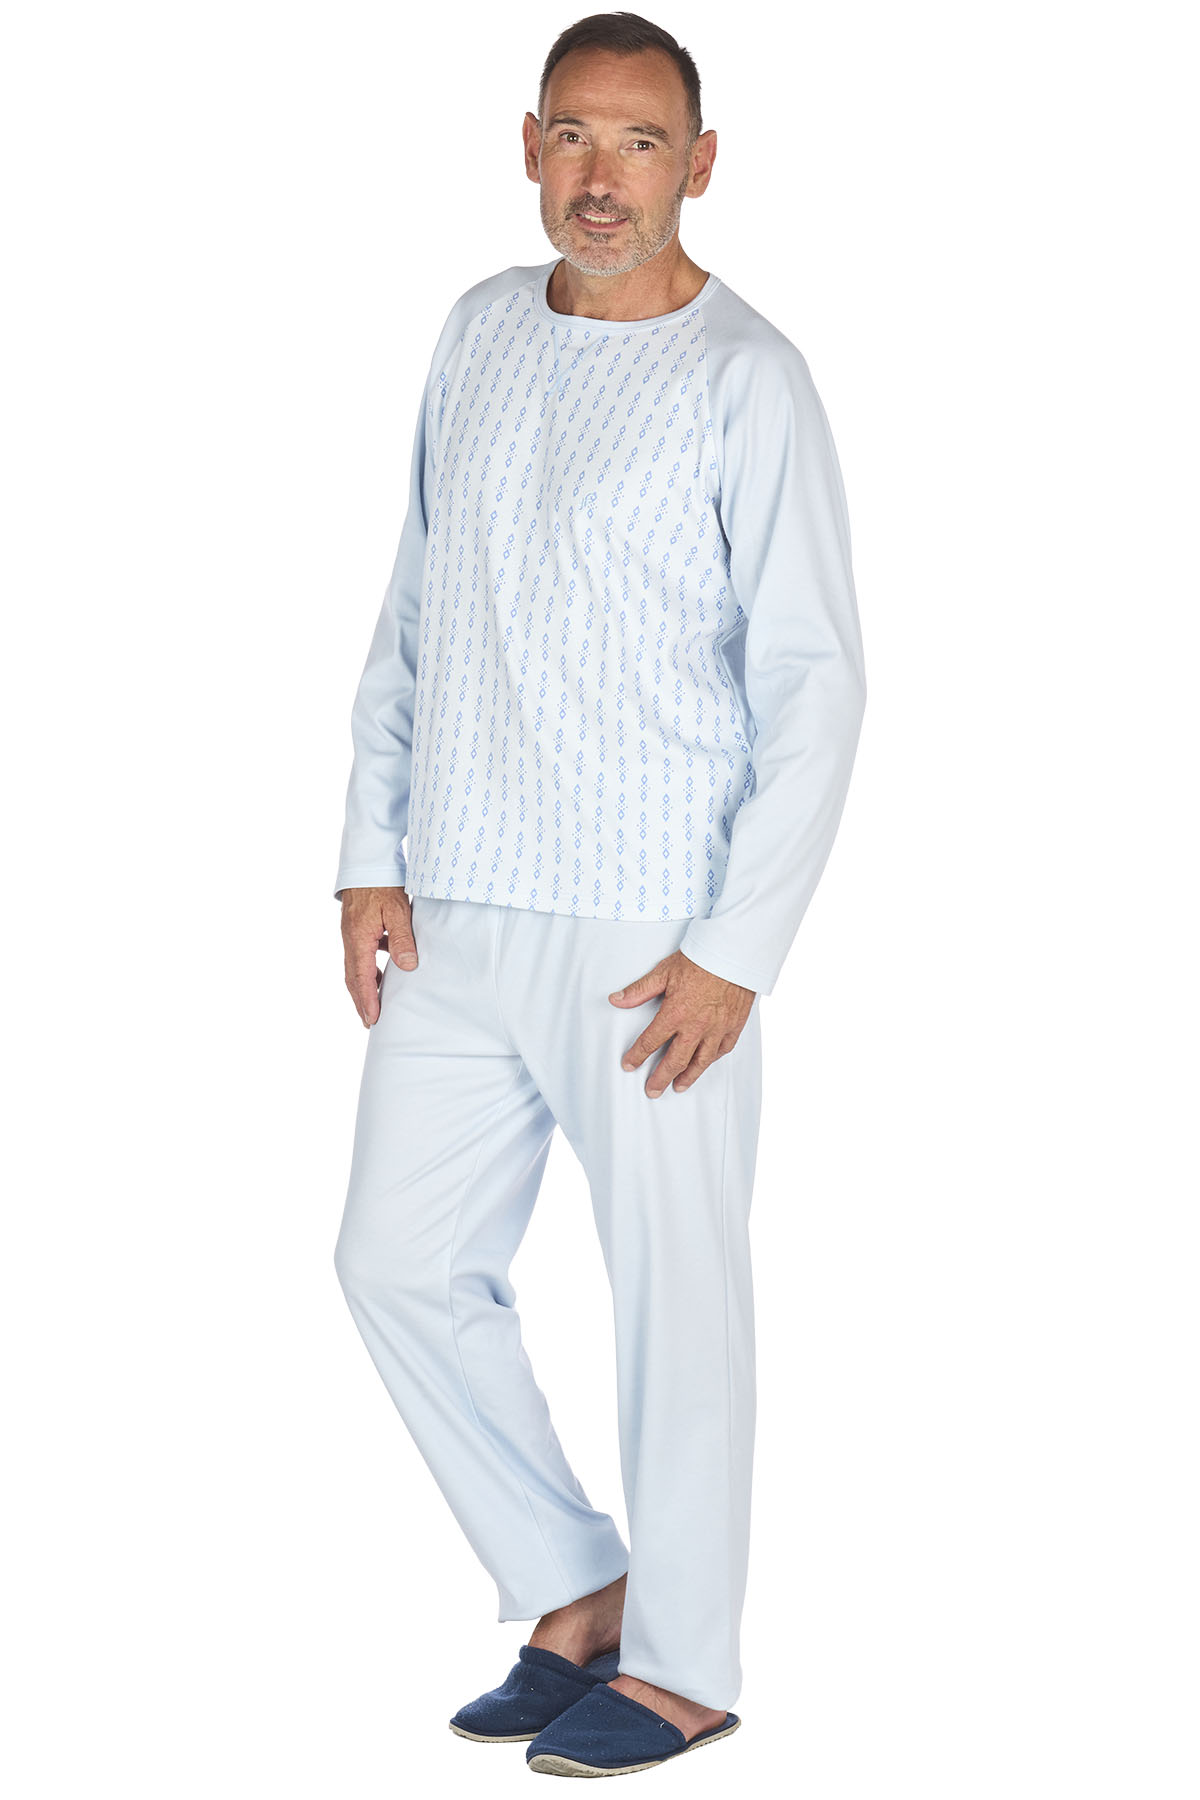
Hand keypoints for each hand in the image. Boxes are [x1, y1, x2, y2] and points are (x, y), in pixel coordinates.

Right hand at [341, 886, 416, 1026]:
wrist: (366, 863)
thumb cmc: (382, 885)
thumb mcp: (397, 910)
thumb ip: (402, 938)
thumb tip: (407, 966)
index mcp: (359, 938)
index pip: (361, 977)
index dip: (367, 1000)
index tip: (372, 1019)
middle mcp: (351, 939)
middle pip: (353, 978)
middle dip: (361, 1001)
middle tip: (370, 1021)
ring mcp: (351, 934)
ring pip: (355, 967)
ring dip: (363, 987)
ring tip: (374, 1004)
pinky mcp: (356, 929)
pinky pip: (360, 955)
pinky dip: (368, 969)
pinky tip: (382, 972)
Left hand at [608, 950, 755, 1096]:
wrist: (734, 953)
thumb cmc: (700, 959)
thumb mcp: (664, 971)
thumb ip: (639, 990)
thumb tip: (616, 1000)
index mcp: (675, 1013)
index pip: (650, 1041)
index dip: (637, 1056)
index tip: (629, 1065)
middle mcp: (696, 1026)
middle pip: (675, 1060)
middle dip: (661, 1078)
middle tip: (652, 1090)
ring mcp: (717, 1029)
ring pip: (700, 1061)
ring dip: (688, 1077)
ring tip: (678, 1087)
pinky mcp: (734, 1026)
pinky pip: (722, 1050)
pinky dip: (712, 1060)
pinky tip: (706, 1064)